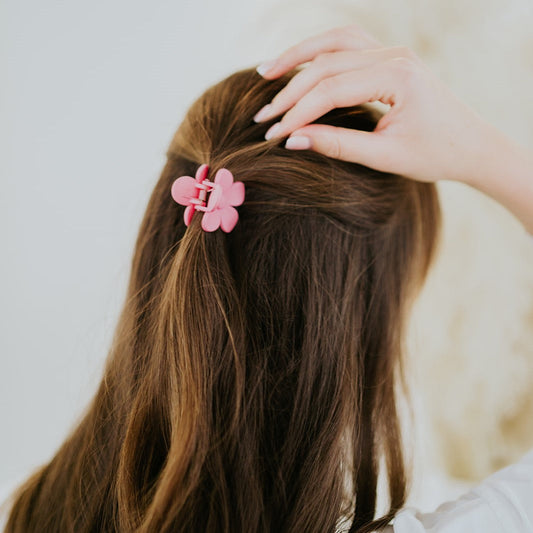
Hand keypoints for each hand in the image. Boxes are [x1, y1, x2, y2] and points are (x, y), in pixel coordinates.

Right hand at [253, 25, 505, 185]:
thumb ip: (337, 145)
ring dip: (298, 57)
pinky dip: (318, 53)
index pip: (331, 90)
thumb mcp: (385, 156)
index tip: (273, 135)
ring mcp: (392, 52)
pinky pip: (346, 44)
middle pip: (326, 64)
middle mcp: (394, 55)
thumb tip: (292, 140)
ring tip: (266, 73)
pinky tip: (298, 65)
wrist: (470, 146)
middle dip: (290, 91)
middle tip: (263, 117)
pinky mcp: (389, 58)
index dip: (297, 113)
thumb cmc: (435, 154)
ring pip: (333, 43)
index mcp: (397, 77)